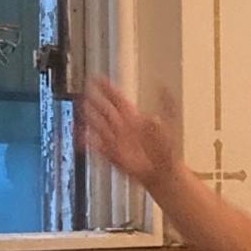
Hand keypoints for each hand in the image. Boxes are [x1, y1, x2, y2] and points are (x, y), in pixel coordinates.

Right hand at [81, 76, 180, 192]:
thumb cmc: (167, 150)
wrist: (163, 172)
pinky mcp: (112, 154)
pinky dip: (86, 140)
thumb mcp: (171, 123)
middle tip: (84, 88)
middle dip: (95, 99)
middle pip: (105, 109)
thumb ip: (167, 105)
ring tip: (79, 106)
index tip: (97, 78)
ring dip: (89, 116)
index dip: (107, 88)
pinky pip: (96, 145)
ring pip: (98, 125)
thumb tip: (164, 89)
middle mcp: (123, 127)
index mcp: (135, 117)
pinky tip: (79, 135)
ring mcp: (116, 140)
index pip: (117, 98)